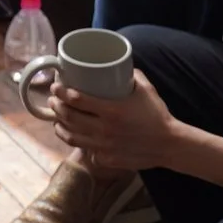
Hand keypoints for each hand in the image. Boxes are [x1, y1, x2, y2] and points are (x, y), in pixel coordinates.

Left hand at [48, 73, 178, 171]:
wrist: (169, 145)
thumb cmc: (157, 115)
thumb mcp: (145, 89)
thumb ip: (131, 74)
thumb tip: (119, 62)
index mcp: (111, 111)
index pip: (76, 99)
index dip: (61, 92)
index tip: (55, 86)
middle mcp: (104, 130)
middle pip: (68, 117)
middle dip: (56, 107)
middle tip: (53, 100)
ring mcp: (104, 147)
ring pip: (71, 136)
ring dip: (59, 125)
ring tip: (57, 118)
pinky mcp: (106, 159)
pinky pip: (85, 150)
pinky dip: (76, 141)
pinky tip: (74, 135)